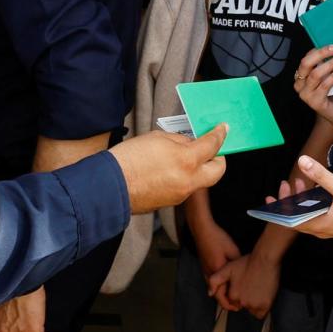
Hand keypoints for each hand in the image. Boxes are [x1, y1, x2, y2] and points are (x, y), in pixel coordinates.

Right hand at [110, 125, 226, 213]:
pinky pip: (185, 188)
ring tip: (182, 157)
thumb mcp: (157, 138)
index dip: (219, 135)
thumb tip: (190, 145)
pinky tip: (168, 170)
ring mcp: (181, 194)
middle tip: (210, 148)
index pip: (212, 146)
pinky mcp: (171, 202)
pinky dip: (183, 177)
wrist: (110, 186)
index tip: (222, 129)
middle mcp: (189, 180)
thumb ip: (179, 141)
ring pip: (201, 180)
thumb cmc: (130, 158)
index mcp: (187, 160)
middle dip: (218, 158)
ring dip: (198, 168)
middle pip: (218, 171)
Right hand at [193, 222, 240, 311]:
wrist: (203, 231)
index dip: (229, 304)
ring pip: (213, 288)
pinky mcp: (204, 266)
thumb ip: (237, 265)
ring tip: (232, 297)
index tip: (238, 307)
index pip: (221, 295)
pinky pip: (211, 281)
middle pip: (216, 295)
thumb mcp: (233, 251)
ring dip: (222, 294)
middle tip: (236, 305)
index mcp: (218, 273)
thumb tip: (244, 275)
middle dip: (226, 302)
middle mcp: (210, 274)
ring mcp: (205, 270)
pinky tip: (225, 284)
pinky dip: (218, 287)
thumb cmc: (218, 240)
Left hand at [209, 252, 280, 318]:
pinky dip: (261, 308)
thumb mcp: (227, 269)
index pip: (233, 302)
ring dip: (254, 304)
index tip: (242, 287)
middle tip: (250, 287)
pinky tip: (262, 297)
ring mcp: (255, 304)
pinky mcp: (265, 304)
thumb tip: (210, 293)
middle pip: (243, 306)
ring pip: (252, 310)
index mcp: (234, 295)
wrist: (265, 259)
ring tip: (256, 290)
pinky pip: (261, 314)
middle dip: (245, 299)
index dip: (238, 294)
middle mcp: (243, 302)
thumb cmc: (248, 263)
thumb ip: (215, 280)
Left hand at [267, 157, 332, 239]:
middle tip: (286, 184)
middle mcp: (322, 229)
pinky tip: (315, 189)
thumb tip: (302, 161)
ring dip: (301, 200)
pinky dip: (312, 203)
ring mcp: (330, 228)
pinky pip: (318, 215)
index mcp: (319, 224)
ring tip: (299, 183)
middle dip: (289, 201)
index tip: (268, 200)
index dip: (277, 210)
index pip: (290, 220)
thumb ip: (321, 175)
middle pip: (297, 217)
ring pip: (307, 215)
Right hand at [295, 47, 332, 141]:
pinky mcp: (314, 102)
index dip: (318, 50)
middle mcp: (299, 85)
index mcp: (301, 77)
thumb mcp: (331, 75)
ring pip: (315, 74)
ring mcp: (305, 95)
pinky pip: (324, 85)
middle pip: (306, 64)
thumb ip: (328, 64)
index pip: (306, 59)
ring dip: (331, 63)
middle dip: (321, 53)